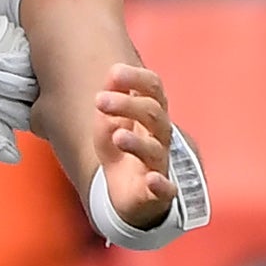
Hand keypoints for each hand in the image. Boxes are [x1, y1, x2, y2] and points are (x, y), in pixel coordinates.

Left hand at [95, 61, 177, 228]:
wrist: (129, 194)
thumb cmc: (121, 150)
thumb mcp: (108, 122)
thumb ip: (111, 97)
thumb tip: (112, 71)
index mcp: (150, 114)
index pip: (154, 88)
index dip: (137, 78)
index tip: (115, 72)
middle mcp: (159, 136)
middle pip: (153, 114)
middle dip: (128, 105)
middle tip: (100, 101)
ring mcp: (158, 164)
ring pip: (155, 149)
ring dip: (137, 142)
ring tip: (117, 135)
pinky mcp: (158, 192)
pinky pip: (165, 188)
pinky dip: (160, 184)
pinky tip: (151, 179)